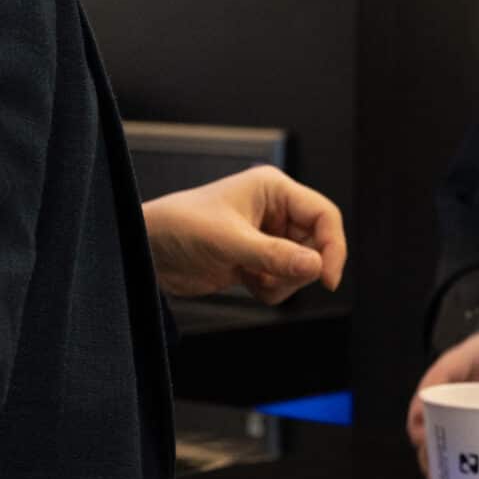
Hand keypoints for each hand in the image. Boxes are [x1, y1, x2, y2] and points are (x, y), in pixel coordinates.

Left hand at [142, 166, 347, 303]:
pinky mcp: (256, 260)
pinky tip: (245, 282)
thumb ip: (274, 255)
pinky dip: (271, 290)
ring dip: (283, 282)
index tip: (327, 278)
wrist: (146, 251)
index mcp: (273, 189)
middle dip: (299, 269)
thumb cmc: (179, 227)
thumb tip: (316, 267)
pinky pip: (284, 281)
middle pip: (317, 245)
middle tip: (274, 280)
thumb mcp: (229, 241)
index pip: (323, 215)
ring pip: (302, 267)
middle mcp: (274, 210)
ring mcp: (266, 237)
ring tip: (253, 278)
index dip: (332, 247)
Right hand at [407, 320, 478, 466]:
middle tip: (430, 466)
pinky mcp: (475, 415)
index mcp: (473, 356)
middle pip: (431, 406)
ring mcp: (466, 398)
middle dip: (426, 437)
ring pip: (440, 424)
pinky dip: (454, 454)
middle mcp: (462, 378)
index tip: (418, 428)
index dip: (424, 400)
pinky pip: (458, 433)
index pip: (440, 374)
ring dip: (435, 451)